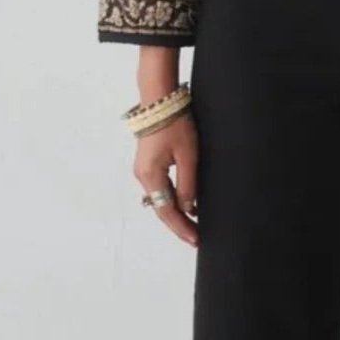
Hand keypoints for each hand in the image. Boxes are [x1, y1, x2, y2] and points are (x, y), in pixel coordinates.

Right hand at [134, 112, 199, 247]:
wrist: (160, 98)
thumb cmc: (175, 123)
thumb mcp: (187, 155)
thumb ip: (188, 184)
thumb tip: (189, 209)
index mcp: (150, 176)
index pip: (166, 212)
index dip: (181, 228)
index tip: (196, 240)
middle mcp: (142, 176)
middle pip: (161, 208)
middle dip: (179, 224)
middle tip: (197, 237)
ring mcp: (144, 169)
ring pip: (160, 199)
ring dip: (175, 212)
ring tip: (194, 224)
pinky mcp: (148, 162)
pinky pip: (160, 187)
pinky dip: (172, 198)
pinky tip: (185, 203)